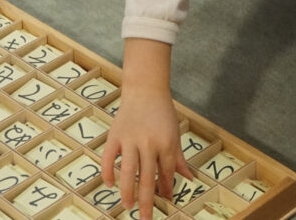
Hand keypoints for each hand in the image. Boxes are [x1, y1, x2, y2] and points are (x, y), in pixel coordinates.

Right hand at [100, 38, 192, 219]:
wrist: (145, 89)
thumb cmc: (162, 112)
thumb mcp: (175, 134)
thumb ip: (178, 159)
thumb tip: (188, 179)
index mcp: (166, 143)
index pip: (166, 174)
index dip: (166, 190)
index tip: (165, 203)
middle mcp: (149, 143)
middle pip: (147, 179)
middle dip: (147, 202)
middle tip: (146, 219)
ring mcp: (130, 140)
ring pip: (128, 172)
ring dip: (127, 192)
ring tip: (128, 206)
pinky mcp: (115, 135)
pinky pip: (108, 158)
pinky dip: (108, 172)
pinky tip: (110, 184)